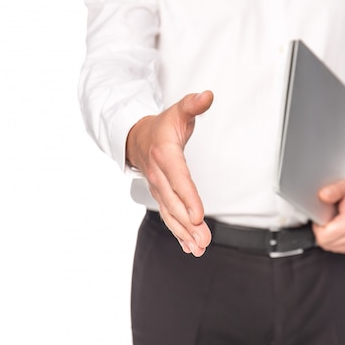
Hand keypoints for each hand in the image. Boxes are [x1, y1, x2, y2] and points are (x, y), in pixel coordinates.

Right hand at [126, 91, 213, 256]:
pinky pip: (169, 217)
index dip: (188, 198)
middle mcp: (159, 176)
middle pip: (175, 203)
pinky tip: (189, 247)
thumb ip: (193, 104)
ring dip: (184, 233)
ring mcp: (158, 189)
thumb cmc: (162, 126)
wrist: (137, 138)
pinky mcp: (161, 197)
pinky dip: (179, 233)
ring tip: (198, 249)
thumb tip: (207, 95)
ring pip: (171, 214)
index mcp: (165, 155)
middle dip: (188, 224)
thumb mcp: (178, 111)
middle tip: (203, 240)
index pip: (179, 179)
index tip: (198, 216)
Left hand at [312, 180, 344, 253]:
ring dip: (329, 236)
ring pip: (331, 247)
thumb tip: (322, 195)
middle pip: (326, 243)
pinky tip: (340, 228)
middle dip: (322, 231)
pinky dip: (336, 240)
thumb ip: (332, 191)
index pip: (322, 237)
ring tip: (335, 221)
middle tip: (328, 217)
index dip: (317, 226)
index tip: (322, 216)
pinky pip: (340, 248)